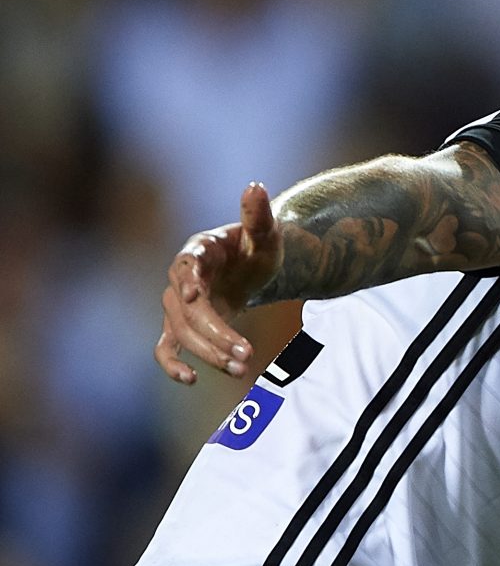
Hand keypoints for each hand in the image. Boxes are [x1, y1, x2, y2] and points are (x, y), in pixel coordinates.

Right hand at [155, 183, 283, 384]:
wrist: (255, 266)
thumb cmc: (259, 247)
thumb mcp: (266, 233)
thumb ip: (258, 215)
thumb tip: (256, 186)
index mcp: (198, 250)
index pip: (186, 265)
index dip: (188, 279)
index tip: (195, 297)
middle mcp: (182, 277)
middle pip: (187, 309)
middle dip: (214, 333)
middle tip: (246, 354)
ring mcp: (179, 303)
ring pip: (181, 331)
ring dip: (207, 352)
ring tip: (241, 368)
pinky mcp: (182, 325)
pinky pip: (167, 346)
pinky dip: (172, 363)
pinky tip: (190, 379)